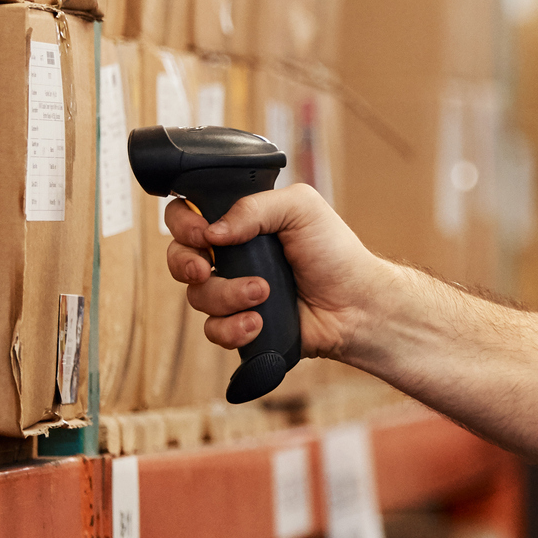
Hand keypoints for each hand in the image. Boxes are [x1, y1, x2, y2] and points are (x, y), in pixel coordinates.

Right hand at [164, 183, 391, 360]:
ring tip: (263, 293)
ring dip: (226, 295)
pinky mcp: (242, 325)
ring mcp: (235, 292)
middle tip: (206, 268)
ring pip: (197, 297)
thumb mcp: (301, 208)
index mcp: (242, 224)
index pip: (189, 217)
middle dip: (186, 263)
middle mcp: (232, 257)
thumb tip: (212, 232)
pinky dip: (232, 327)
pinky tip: (258, 322)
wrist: (357, 305)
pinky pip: (213, 330)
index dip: (184, 224)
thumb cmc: (335, 253)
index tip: (203, 233)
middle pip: (180, 258)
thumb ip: (255, 207)